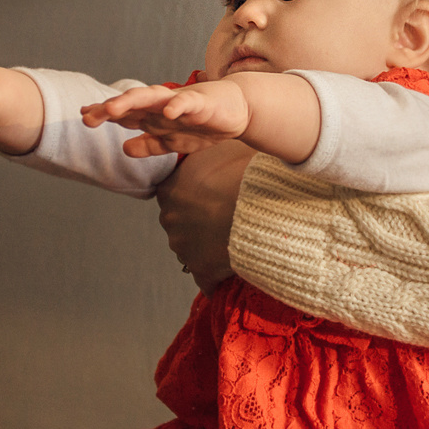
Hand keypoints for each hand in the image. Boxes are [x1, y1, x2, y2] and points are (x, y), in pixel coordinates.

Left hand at [82, 80, 251, 157]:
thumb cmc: (203, 124)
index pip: (125, 113)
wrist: (238, 111)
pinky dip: (177, 106)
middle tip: (88, 116)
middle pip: (131, 104)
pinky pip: (187, 103)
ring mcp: (180, 102)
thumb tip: (125, 148)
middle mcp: (162, 105)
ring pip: (152, 98)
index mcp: (154, 115)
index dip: (104, 114)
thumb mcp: (173, 142)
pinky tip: (166, 112)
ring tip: (113, 108)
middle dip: (110, 108)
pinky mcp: (202, 103)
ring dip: (131, 101)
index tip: (83, 116)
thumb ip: (150, 145)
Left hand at [158, 141, 251, 291]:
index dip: (196, 195)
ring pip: (192, 249)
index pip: (175, 194)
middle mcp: (169, 218)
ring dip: (209, 247)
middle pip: (182, 222)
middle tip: (227, 217)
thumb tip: (214, 149)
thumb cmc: (242, 172)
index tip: (212, 196)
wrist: (259, 204)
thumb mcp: (221, 148)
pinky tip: (229, 275)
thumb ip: (208, 153)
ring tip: (235, 240)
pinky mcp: (200, 269)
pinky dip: (216, 279)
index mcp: (169, 188)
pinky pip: (206, 280)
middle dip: (200, 222)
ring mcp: (182, 246)